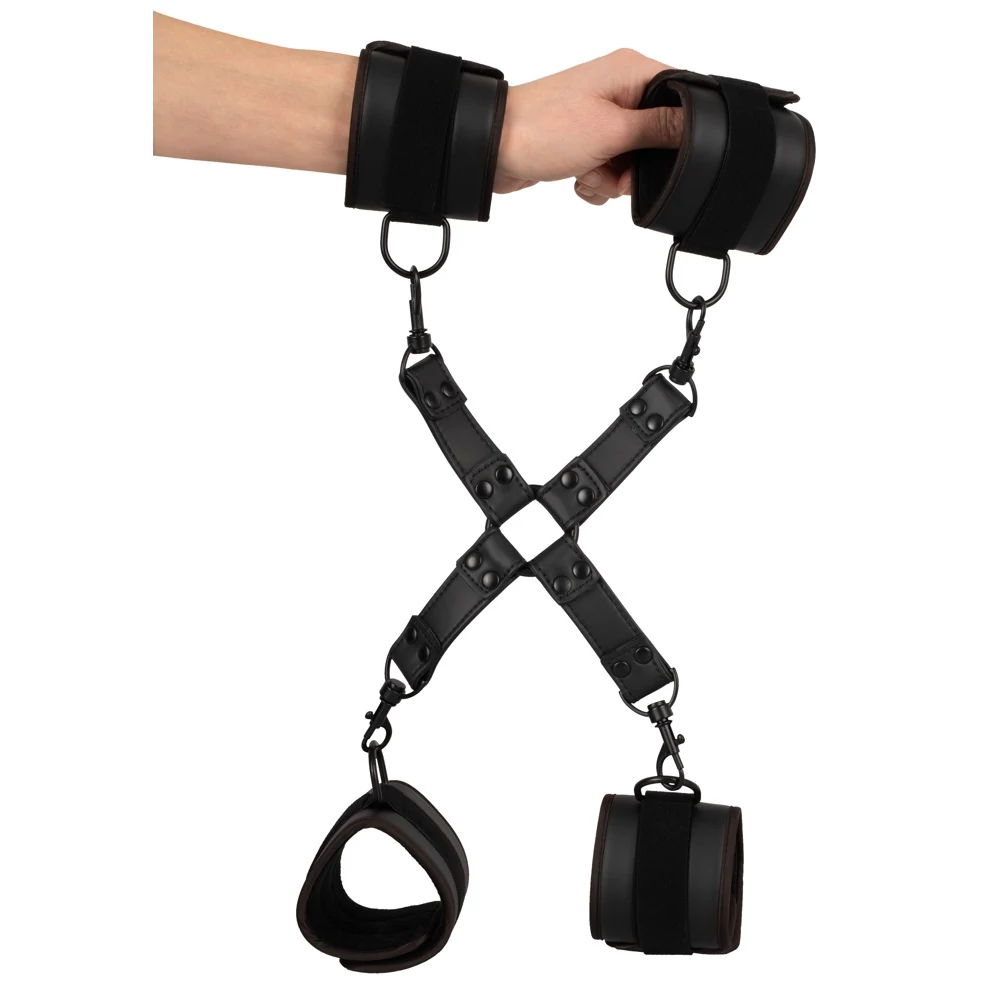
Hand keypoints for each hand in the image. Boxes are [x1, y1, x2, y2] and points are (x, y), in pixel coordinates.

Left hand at [495, 48, 682, 204]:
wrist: (493, 149)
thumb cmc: (543, 129)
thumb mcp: (612, 131)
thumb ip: (658, 128)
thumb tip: (696, 124)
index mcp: (630, 71)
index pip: (679, 97)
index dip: (676, 132)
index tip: (658, 153)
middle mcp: (617, 89)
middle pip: (656, 137)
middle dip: (637, 164)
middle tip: (615, 166)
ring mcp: (600, 117)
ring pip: (632, 160)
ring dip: (613, 177)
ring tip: (590, 170)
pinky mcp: (586, 141)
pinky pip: (610, 170)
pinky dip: (597, 181)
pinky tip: (579, 177)